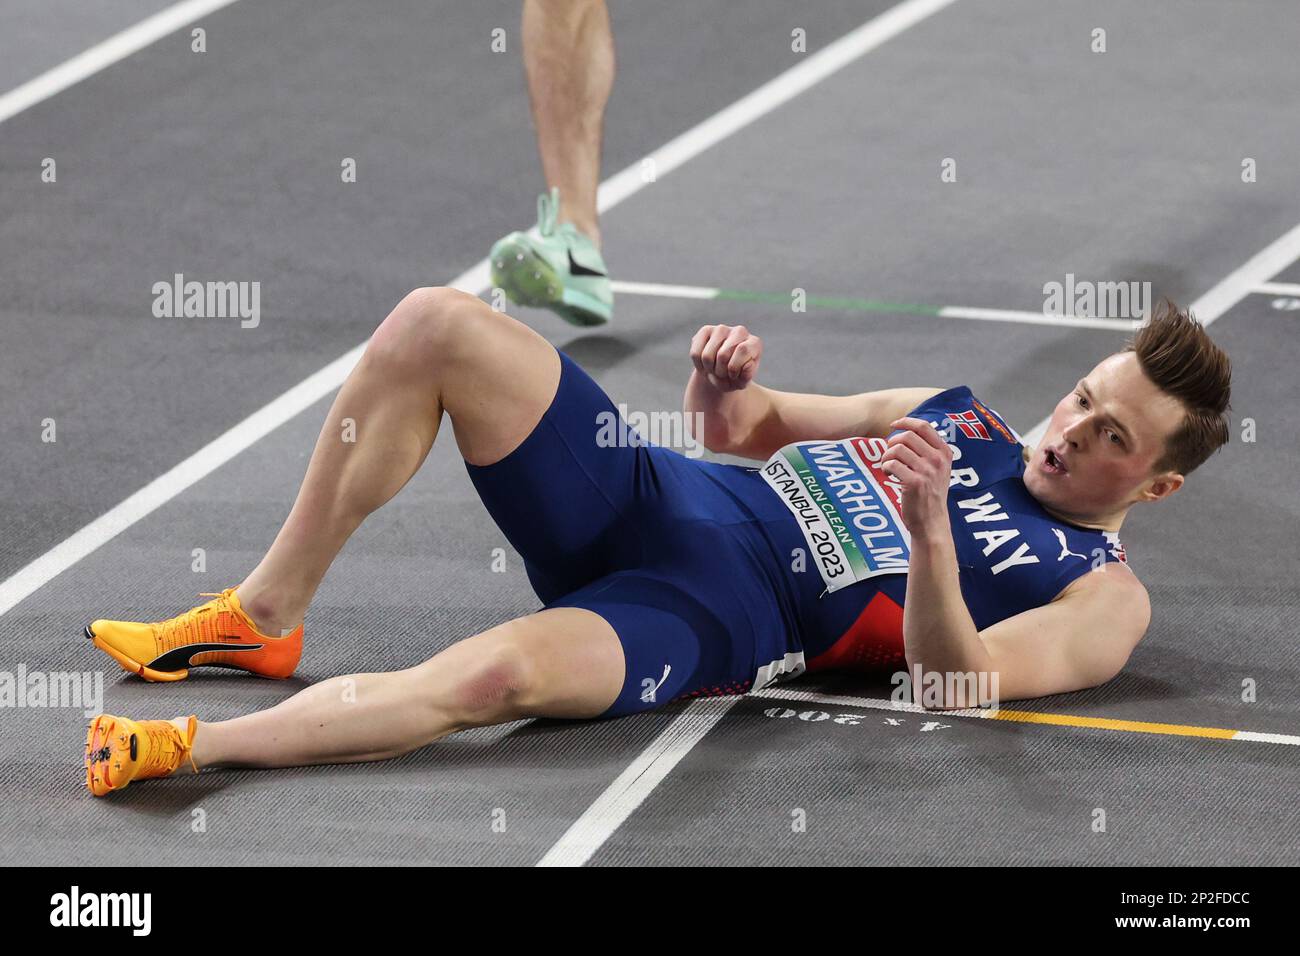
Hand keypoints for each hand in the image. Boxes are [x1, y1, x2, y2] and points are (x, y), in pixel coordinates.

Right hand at [690, 324, 761, 391]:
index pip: (742, 350)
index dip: (734, 369)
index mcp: (754, 343)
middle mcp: (740, 331)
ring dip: (709, 369)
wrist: (720, 374)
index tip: (733, 376)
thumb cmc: (734, 378)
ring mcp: (722, 329)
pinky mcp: (705, 330)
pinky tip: (705, 365)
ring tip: (715, 370)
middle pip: (723, 355)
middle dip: (720, 372)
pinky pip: (695, 353)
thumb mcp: (742, 382)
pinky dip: (698, 365)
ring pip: (707, 355)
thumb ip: (747, 376)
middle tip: (723, 374)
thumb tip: (747, 365)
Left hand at [879, 417, 953, 536]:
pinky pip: (891, 464)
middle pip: (907, 436)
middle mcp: (938, 460)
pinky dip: (885, 467)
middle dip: (892, 442)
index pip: (924, 426)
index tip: (894, 425)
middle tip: (889, 454)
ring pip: (897, 449)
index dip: (906, 421)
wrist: (931, 522)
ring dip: (886, 456)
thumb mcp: (938, 469)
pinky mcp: (914, 483)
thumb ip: (927, 450)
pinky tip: (888, 475)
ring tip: (887, 466)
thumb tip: (903, 431)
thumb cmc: (930, 494)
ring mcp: (927, 471)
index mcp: (944, 453)